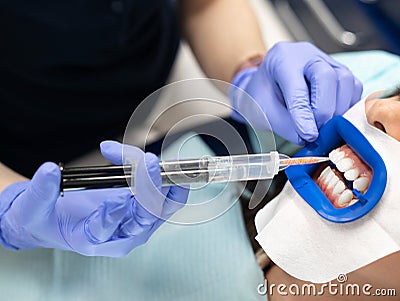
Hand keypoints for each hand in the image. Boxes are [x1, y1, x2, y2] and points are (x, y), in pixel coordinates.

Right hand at [0, 141, 187, 256]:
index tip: (114, 195)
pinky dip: (160, 176)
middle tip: (146, 161)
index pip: (107, 230)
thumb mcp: (33, 209)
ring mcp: (136, 223)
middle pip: (145, 216)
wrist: (58, 220)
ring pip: (161, 205)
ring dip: (160, 179)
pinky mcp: (144, 210)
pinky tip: (148, 159)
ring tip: (151, 157)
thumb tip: (49, 170)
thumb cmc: (48, 219)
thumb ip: (40, 192)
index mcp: (92, 241)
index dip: (113, 213)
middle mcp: (120, 235)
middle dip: (149, 186)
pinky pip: (163, 195)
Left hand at [230, 42, 362, 143]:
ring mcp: (326, 60)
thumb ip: (285, 125)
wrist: (267, 84)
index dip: (304, 114)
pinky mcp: (340, 71)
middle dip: (324, 109)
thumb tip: (308, 138)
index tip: (308, 135)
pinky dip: (346, 106)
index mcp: (281, 59)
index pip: (297, 87)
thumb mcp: (263, 111)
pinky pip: (353, 87)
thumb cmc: (263, 95)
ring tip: (323, 127)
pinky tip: (333, 118)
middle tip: (316, 131)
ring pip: (345, 80)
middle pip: (327, 77)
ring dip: (338, 109)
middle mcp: (306, 54)